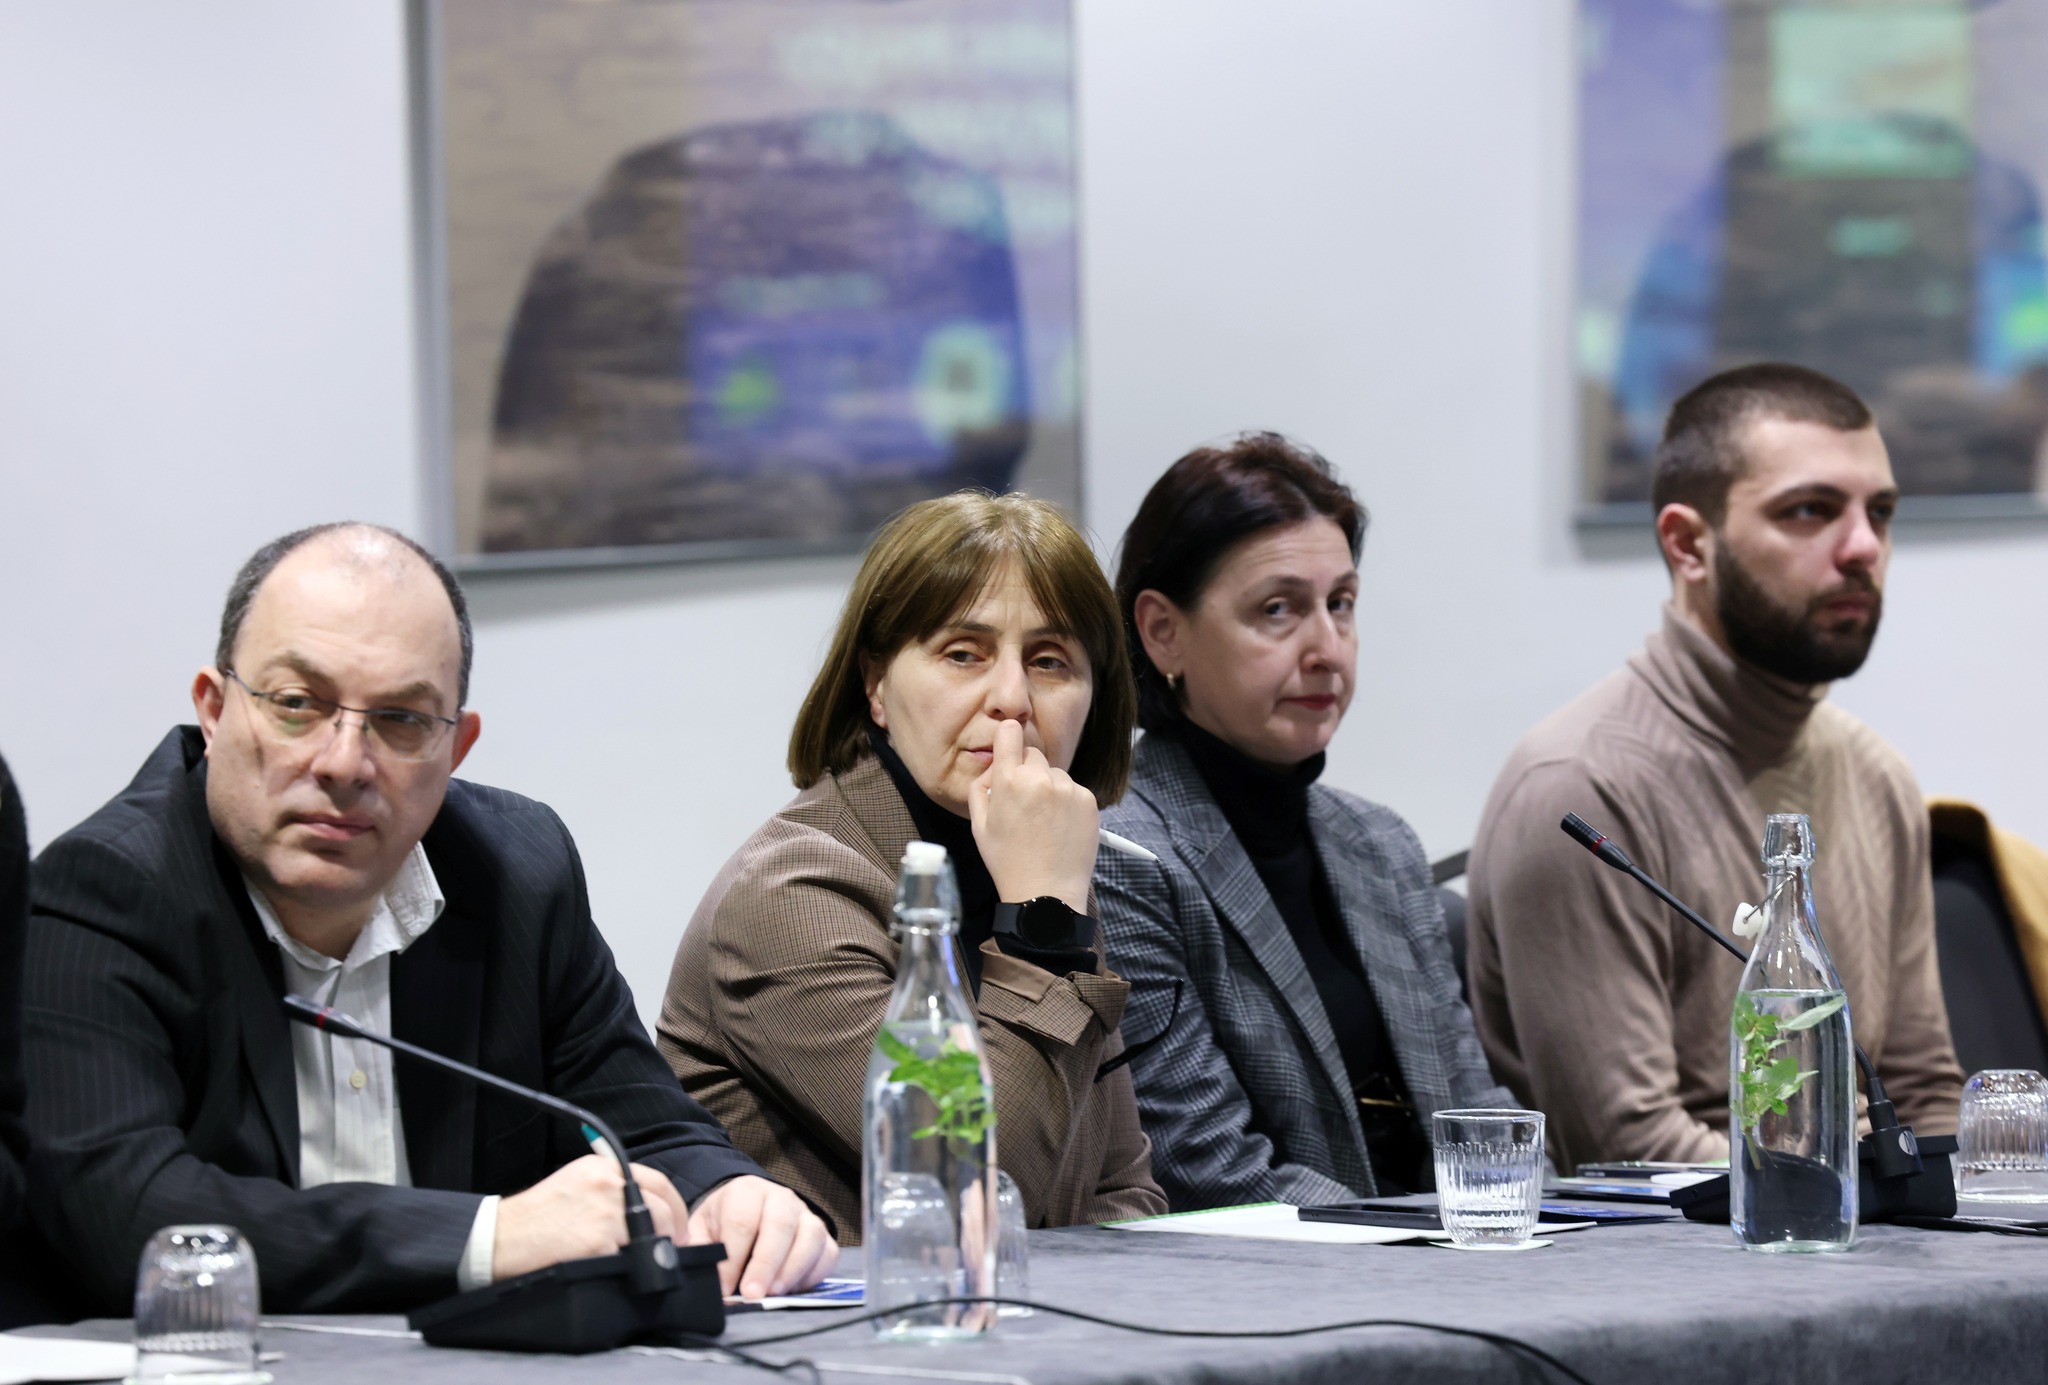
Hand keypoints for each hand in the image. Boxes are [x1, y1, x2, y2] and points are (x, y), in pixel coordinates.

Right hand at [492, 1155, 689, 1281]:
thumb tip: (648, 1209)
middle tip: (672, 1249)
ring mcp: (606, 1212)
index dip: (675, 1206)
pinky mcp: (599, 1241)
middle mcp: (609, 1183)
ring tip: (646, 1261)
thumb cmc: (535, 1218)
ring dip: (656, 1248)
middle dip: (673, 1231)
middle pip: (664, 1206)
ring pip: (655, 1231)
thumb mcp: (575, 1184)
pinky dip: (630, 1266)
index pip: (658, 1181)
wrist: (500, 1238)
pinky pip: (631, 1257)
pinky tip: (617, 1269)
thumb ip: (610, 1189)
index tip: (678, 1225)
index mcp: (604, 1167)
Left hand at [687, 1175, 838, 1299]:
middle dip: (766, 1263)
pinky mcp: (823, 1236)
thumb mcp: (701, 1230)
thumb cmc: (722, 1223)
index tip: (724, 1288)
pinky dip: (814, 1275)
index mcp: (746, 1192)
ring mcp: (806, 1215)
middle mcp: (781, 1198)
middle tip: (752, 1294)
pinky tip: (793, 1292)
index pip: (742, 1221)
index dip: (733, 1257)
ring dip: (793, 1269)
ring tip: (774, 1294)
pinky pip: (828, 1253)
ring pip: (811, 1236)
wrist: (746, 1211)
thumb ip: (699, 1249)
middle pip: (780, 1224)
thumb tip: (697, 1272)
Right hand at [969, 718, 1098, 911]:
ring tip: (1043, 821)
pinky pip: (1073, 790)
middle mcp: (1040, 778)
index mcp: (1008, 780)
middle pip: (1033, 755)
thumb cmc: (1007, 861)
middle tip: (1023, 802)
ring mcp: (1068, 789)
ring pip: (1054, 774)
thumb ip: (980, 787)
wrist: (1046, 892)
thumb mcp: (979, 825)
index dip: (1008, 737)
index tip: (1009, 743)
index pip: (1010, 732)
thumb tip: (994, 765)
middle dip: (1026, 771)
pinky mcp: (1089, 801)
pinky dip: (1067, 802)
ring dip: (1048, 787)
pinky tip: (1059, 827)